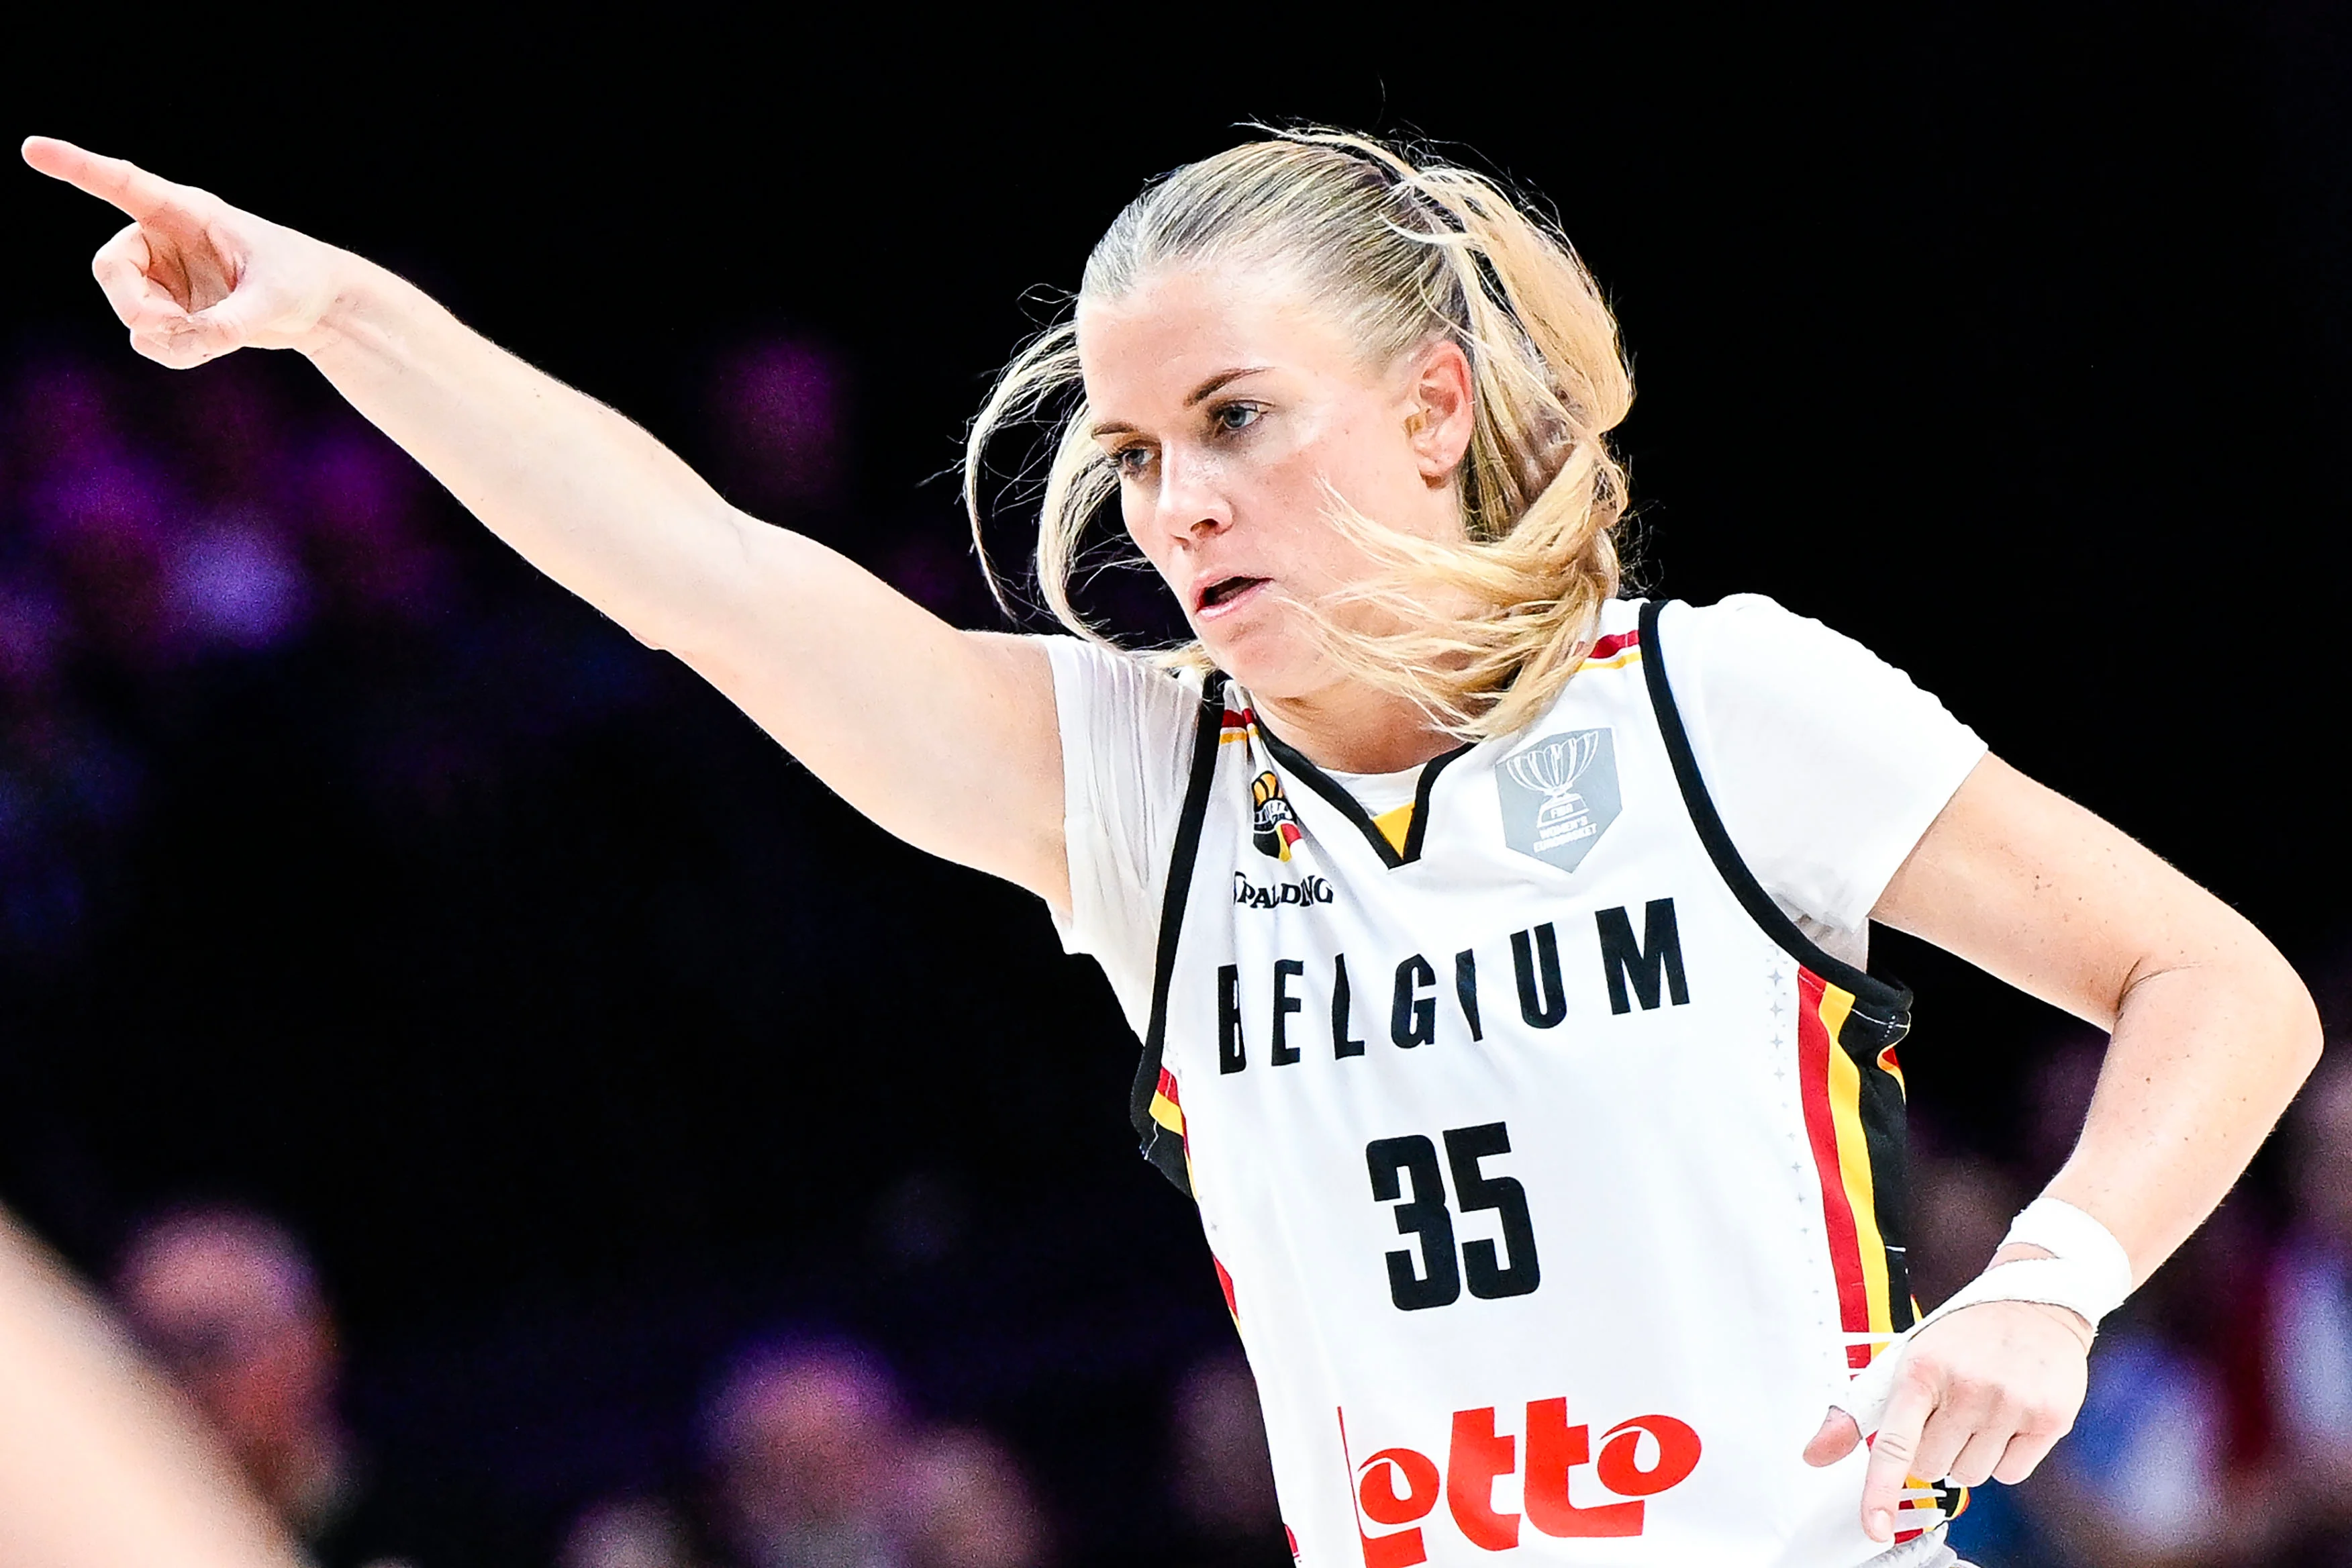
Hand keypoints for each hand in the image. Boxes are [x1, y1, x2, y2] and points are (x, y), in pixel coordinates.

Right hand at [21, 137, 344, 367]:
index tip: (32, 148)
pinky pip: (149, 338)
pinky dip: (175, 352)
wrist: (319, 307)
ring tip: (216, 340)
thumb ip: (232, 321)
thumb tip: (194, 339)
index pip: (122, 185)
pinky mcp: (170, 310)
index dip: (77, 167)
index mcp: (186, 212)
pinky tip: (210, 349)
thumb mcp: (273, 299)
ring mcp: (162, 277)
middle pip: (111, 269)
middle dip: (137, 307)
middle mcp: (163, 240)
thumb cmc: (301, 280)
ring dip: (165, 335)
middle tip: (178, 330)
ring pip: (129, 310)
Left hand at [1802, 1297, 2090, 1542]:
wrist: (2034, 1305)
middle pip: (1931, 1469)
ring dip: (1968, 1456)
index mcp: (1919, 1370)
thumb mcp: (1903, 1360)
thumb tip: (1814, 1455)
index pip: (1895, 1444)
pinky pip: (2011, 1474)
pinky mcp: (2049, 1417)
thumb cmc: (1961, 1338)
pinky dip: (2004, 1459)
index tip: (1874, 1526)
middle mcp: (1965, 1387)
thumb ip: (1857, 1412)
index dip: (1882, 1491)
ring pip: (1970, 1476)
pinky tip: (2007, 1420)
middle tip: (1946, 1415)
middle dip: (1931, 1451)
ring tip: (1979, 1412)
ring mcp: (2009, 1403)